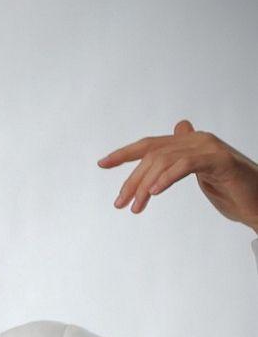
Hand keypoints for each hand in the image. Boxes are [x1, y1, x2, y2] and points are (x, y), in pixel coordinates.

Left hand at [98, 120, 257, 231]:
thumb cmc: (233, 192)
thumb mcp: (203, 174)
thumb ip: (185, 158)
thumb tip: (178, 130)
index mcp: (190, 143)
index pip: (150, 144)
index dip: (125, 153)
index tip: (102, 163)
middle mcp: (197, 140)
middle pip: (153, 154)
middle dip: (132, 179)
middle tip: (120, 203)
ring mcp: (209, 148)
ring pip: (165, 159)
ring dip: (145, 184)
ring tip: (136, 206)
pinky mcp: (219, 160)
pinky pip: (186, 164)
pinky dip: (167, 176)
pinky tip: (154, 192)